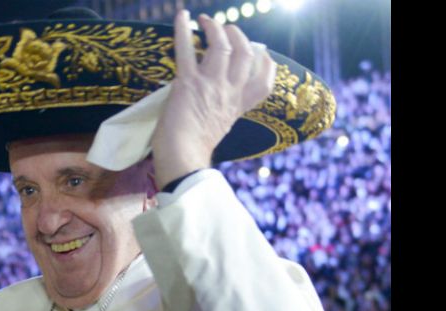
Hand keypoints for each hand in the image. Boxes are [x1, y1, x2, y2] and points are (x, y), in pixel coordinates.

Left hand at [150, 10, 275, 188]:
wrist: (183, 158)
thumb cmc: (194, 149)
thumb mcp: (219, 128)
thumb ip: (222, 111)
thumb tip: (214, 104)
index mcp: (238, 106)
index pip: (264, 80)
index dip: (265, 62)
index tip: (259, 51)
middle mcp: (229, 92)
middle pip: (246, 54)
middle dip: (238, 36)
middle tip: (226, 30)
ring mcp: (210, 85)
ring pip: (221, 46)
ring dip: (214, 28)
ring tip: (206, 21)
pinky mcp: (187, 82)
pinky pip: (187, 49)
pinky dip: (182, 30)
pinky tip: (181, 16)